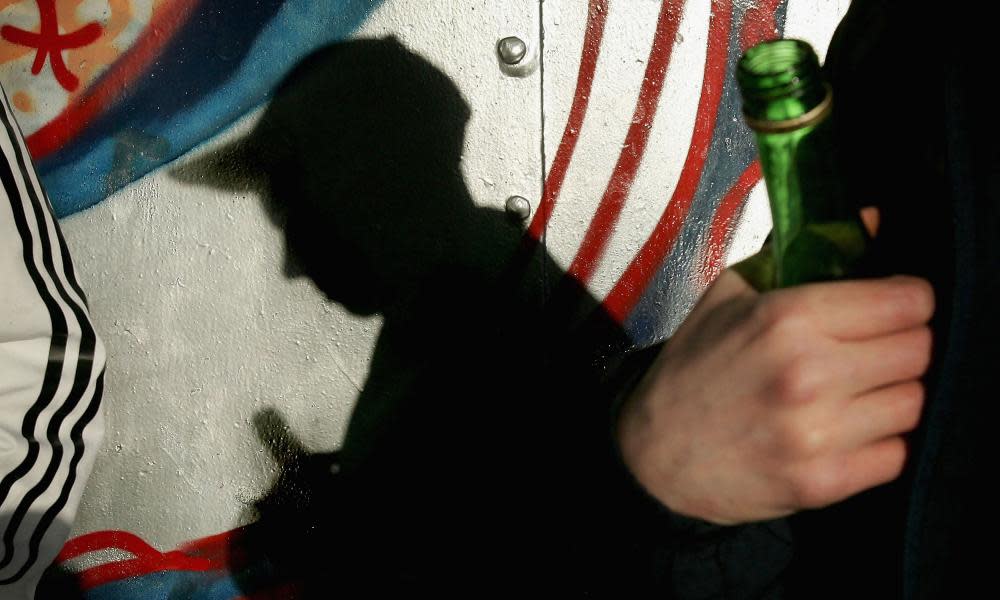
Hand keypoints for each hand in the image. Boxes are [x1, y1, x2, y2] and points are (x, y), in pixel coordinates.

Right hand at [616, 269, 932, 524]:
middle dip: (902, 344)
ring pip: (913, 402)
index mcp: (787, 318)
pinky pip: (895, 454)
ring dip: (891, 394)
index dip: (906, 299)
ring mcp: (817, 433)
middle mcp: (808, 373)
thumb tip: (870, 220)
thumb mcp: (730, 294)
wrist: (652, 455)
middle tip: (873, 349)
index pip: (907, 301)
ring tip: (856, 392)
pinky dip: (878, 443)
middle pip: (919, 350)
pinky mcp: (823, 482)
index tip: (893, 305)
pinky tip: (846, 431)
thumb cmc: (692, 371)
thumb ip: (800, 255)